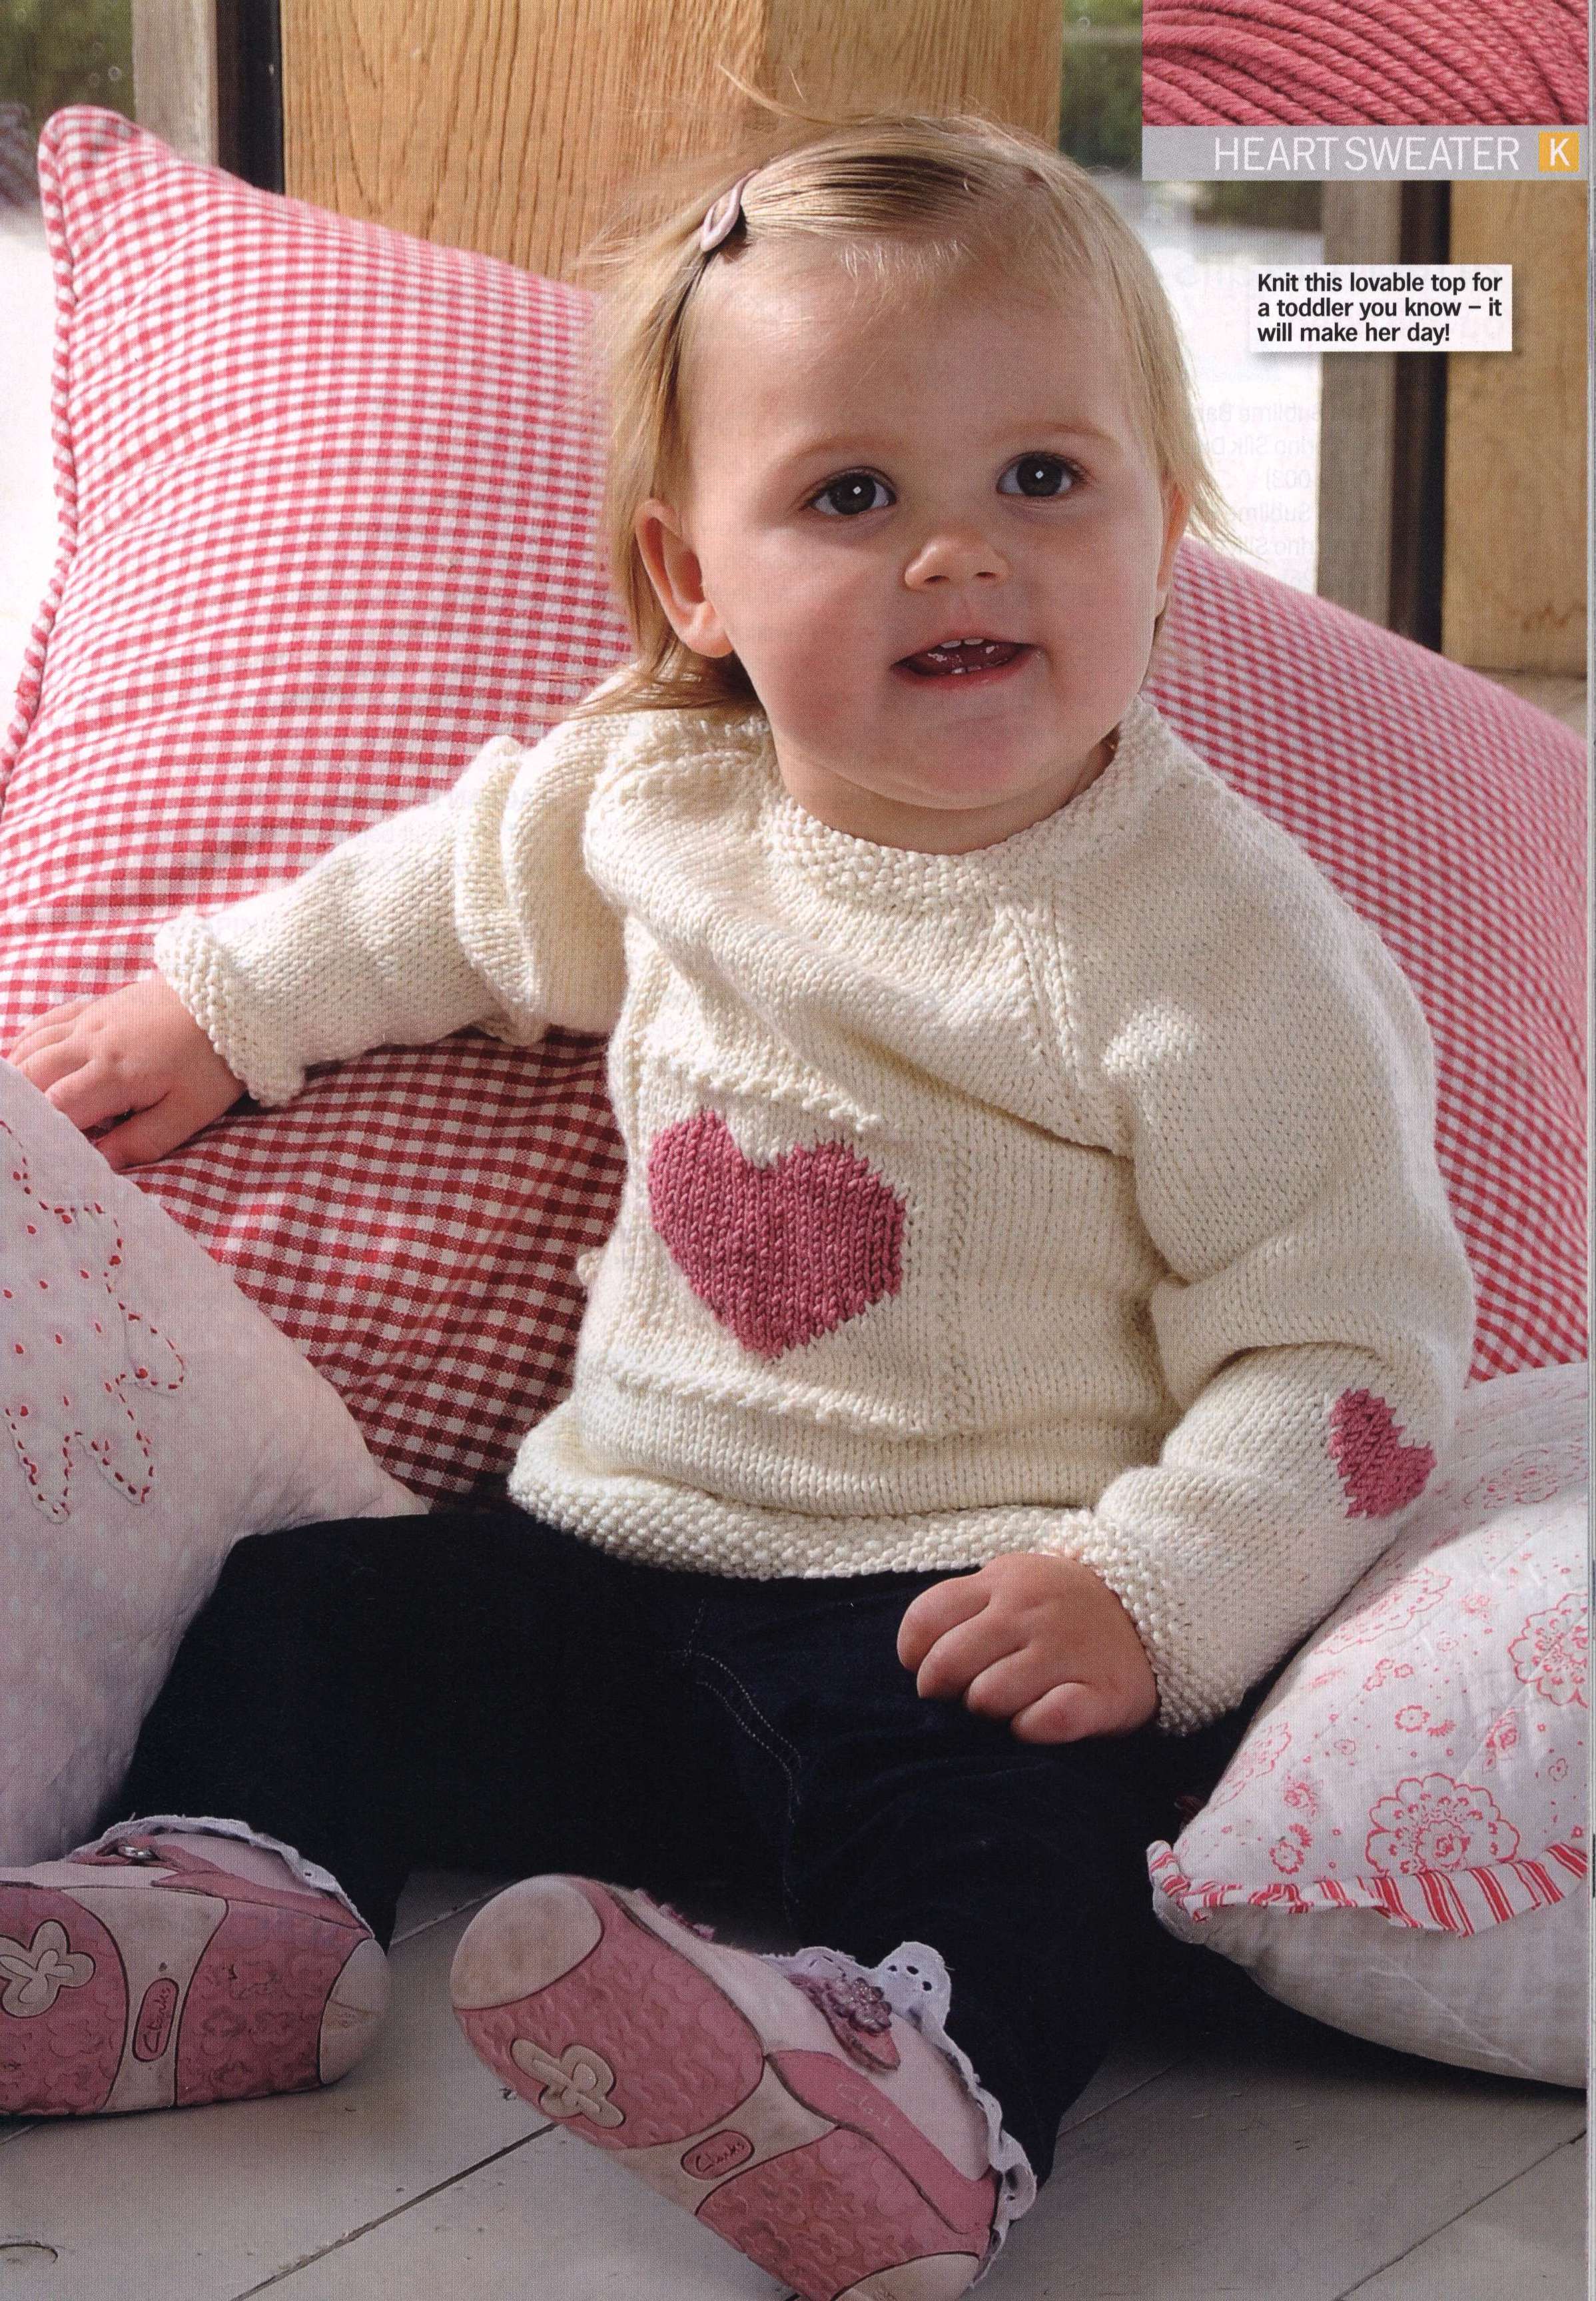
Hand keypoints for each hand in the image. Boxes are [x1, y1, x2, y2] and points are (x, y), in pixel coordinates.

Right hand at [4, 972, 245, 1170]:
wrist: (232, 1000)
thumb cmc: (214, 1061)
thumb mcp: (190, 1112)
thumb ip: (143, 1141)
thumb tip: (101, 1162)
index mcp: (113, 1073)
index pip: (57, 1107)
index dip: (45, 1132)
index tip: (43, 1152)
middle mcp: (90, 1043)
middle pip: (33, 1075)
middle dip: (22, 1106)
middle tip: (23, 1132)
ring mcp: (89, 1021)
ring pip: (31, 1048)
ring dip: (19, 1077)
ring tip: (18, 1108)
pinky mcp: (94, 1007)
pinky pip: (45, 1023)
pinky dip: (26, 1044)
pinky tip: (20, 1062)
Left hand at [897, 1551, 1157, 1743]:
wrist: (1156, 1612)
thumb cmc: (1063, 1609)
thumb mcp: (1013, 1585)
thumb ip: (966, 1608)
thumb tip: (915, 1658)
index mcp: (1002, 1582)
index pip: (926, 1618)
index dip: (914, 1655)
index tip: (926, 1670)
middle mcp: (1030, 1612)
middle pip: (949, 1664)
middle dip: (944, 1692)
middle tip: (962, 1698)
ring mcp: (1067, 1650)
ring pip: (989, 1697)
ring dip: (988, 1712)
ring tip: (1006, 1707)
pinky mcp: (1102, 1693)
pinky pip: (1047, 1721)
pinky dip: (1031, 1729)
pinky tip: (1037, 1721)